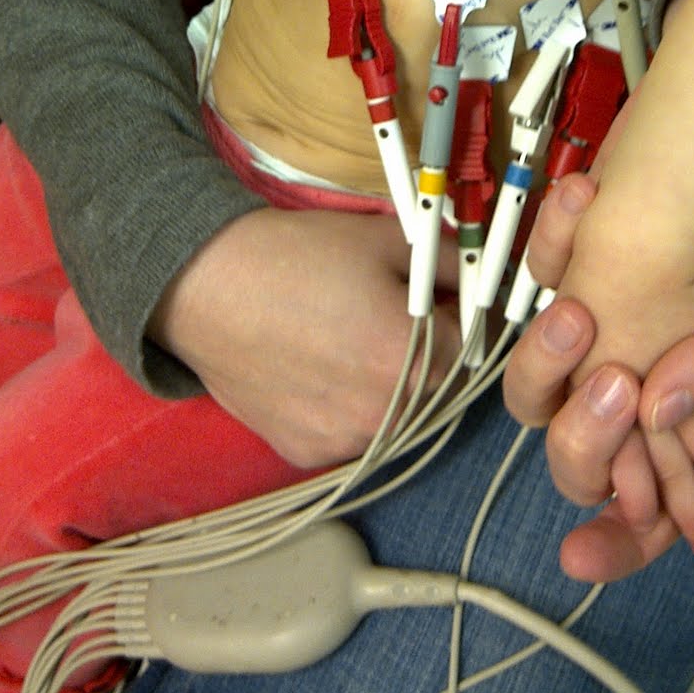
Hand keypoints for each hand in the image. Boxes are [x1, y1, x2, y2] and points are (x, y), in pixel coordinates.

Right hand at [151, 208, 460, 467]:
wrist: (207, 284)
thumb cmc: (297, 256)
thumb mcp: (386, 240)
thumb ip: (451, 263)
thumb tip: (486, 275)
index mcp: (411, 359)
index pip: (471, 347)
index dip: (462, 317)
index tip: (446, 301)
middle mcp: (382, 413)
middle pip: (438, 389)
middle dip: (432, 354)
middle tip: (398, 316)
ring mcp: (343, 440)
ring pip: (397, 416)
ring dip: (393, 386)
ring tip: (353, 339)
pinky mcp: (306, 452)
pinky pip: (351, 433)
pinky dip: (350, 406)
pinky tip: (322, 366)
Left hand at [503, 113, 693, 580]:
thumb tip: (661, 410)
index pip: (659, 491)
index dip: (624, 536)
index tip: (585, 556)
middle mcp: (644, 357)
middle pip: (579, 449)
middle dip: (581, 444)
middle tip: (618, 389)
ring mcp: (605, 305)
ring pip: (536, 376)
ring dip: (544, 357)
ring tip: (578, 313)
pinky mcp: (576, 246)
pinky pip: (537, 271)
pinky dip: (552, 242)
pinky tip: (586, 193)